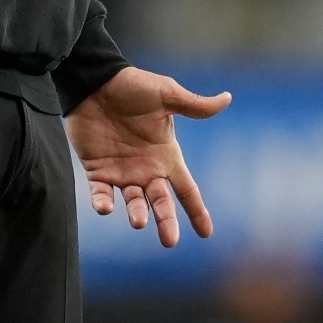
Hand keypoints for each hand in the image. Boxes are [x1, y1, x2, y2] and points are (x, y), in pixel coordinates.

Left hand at [65, 67, 230, 247]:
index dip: (197, 210)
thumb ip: (194, 105)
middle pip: (161, 203)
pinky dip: (103, 203)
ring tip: (139, 222)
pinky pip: (100, 194)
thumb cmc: (133, 87)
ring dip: (137, 214)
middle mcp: (146, 169)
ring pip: (133, 203)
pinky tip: (105, 208)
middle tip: (170, 241)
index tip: (206, 233)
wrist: (96, 82)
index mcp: (166, 156)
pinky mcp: (97, 171)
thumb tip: (227, 99)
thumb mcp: (167, 95)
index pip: (186, 189)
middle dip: (167, 222)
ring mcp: (122, 172)